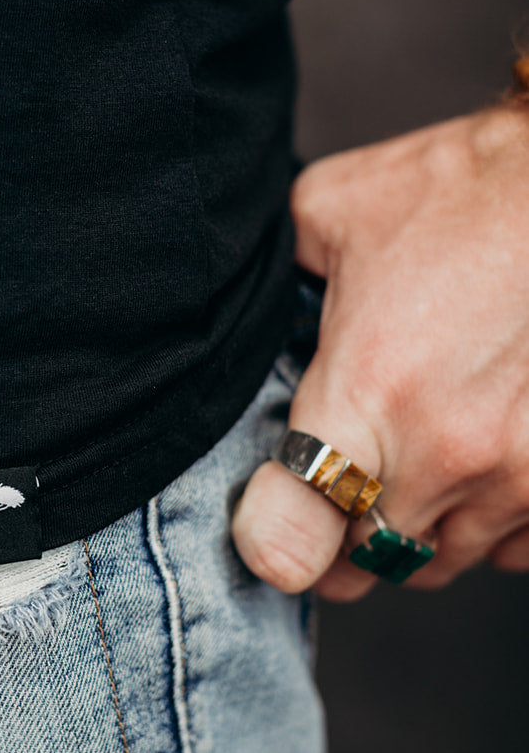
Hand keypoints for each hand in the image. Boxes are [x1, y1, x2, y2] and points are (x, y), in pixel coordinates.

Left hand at [232, 105, 528, 599]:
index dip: (270, 537)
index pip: (291, 537)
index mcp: (366, 390)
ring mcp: (515, 475)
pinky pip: (510, 551)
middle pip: (364, 561)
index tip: (270, 519)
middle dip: (340, 531)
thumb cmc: (461, 191)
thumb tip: (251, 309)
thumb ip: (281, 282)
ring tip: (412, 456)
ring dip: (416, 525)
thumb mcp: (331, 212)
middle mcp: (442, 450)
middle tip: (338, 481)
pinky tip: (477, 463)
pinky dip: (487, 522)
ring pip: (438, 561)